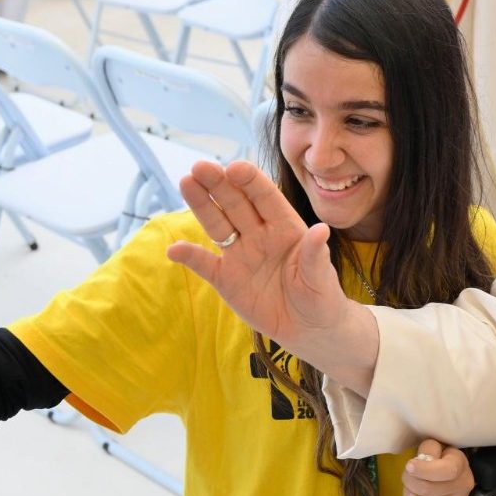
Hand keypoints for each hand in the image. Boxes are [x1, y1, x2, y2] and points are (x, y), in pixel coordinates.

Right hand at [169, 161, 377, 386]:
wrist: (309, 329)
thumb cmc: (321, 296)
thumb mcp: (321, 277)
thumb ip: (315, 255)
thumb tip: (321, 230)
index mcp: (285, 227)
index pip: (265, 197)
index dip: (250, 181)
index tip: (235, 167)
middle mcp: (259, 234)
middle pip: (235, 203)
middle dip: (219, 184)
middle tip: (200, 166)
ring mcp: (240, 254)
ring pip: (218, 224)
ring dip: (201, 205)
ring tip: (186, 183)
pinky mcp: (226, 279)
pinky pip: (205, 264)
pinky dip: (189, 256)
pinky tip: (173, 250)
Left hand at [401, 439, 475, 495]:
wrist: (450, 477)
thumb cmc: (439, 458)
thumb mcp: (435, 446)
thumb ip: (428, 449)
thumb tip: (419, 463)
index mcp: (461, 465)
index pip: (446, 471)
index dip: (424, 470)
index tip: (409, 466)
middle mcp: (464, 487)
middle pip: (426, 489)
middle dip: (409, 480)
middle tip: (407, 475)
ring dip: (408, 493)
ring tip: (411, 487)